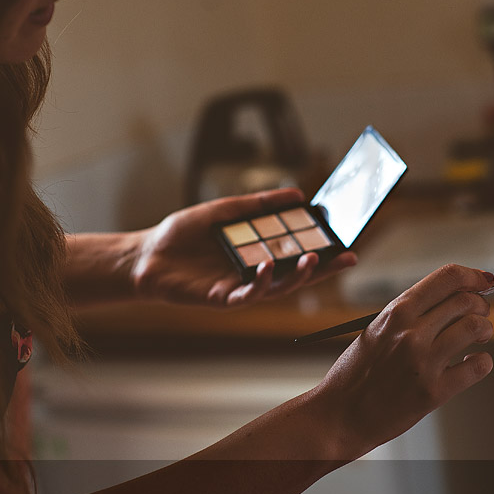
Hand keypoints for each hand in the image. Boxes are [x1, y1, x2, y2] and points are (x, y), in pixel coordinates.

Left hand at [128, 188, 356, 307]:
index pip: (298, 254)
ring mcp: (240, 289)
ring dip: (297, 275)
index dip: (323, 252)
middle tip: (347, 258)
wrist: (147, 254)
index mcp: (259, 255)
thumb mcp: (226, 210)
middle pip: (297, 275)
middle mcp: (254, 275)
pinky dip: (260, 282)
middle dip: (324, 269)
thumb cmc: (183, 235)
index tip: (346, 243)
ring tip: (312, 258)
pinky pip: (247, 294)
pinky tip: (267, 267)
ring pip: (277, 288)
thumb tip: (296, 194)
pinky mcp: (221, 299)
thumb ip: (259, 205)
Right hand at [310, 264, 493, 458]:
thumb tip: (452, 299)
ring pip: (476, 328)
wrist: (340, 415)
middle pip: (466, 301)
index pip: (447, 278)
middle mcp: (411, 332)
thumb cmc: (356, 374)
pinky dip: (483, 362)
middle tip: (481, 314)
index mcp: (396, 312)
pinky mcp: (433, 392)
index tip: (484, 281)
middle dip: (482, 305)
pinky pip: (477, 367)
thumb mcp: (376, 330)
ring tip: (480, 337)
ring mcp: (423, 362)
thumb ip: (410, 314)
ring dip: (485, 329)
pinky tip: (474, 362)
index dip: (473, 276)